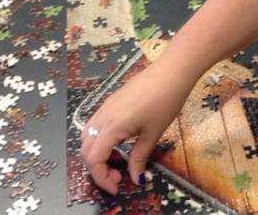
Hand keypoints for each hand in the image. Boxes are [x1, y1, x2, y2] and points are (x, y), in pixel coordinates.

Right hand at [80, 60, 193, 193]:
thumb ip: (139, 158)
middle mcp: (103, 116)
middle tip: (117, 177)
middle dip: (97, 168)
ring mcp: (105, 107)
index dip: (101, 178)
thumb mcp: (153, 134)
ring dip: (96, 153)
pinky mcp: (111, 101)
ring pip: (87, 136)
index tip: (117, 187)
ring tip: (118, 161)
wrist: (171, 71)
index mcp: (112, 126)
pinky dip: (100, 140)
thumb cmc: (165, 101)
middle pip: (86, 149)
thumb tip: (135, 178)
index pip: (94, 159)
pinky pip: (95, 125)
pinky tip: (118, 144)